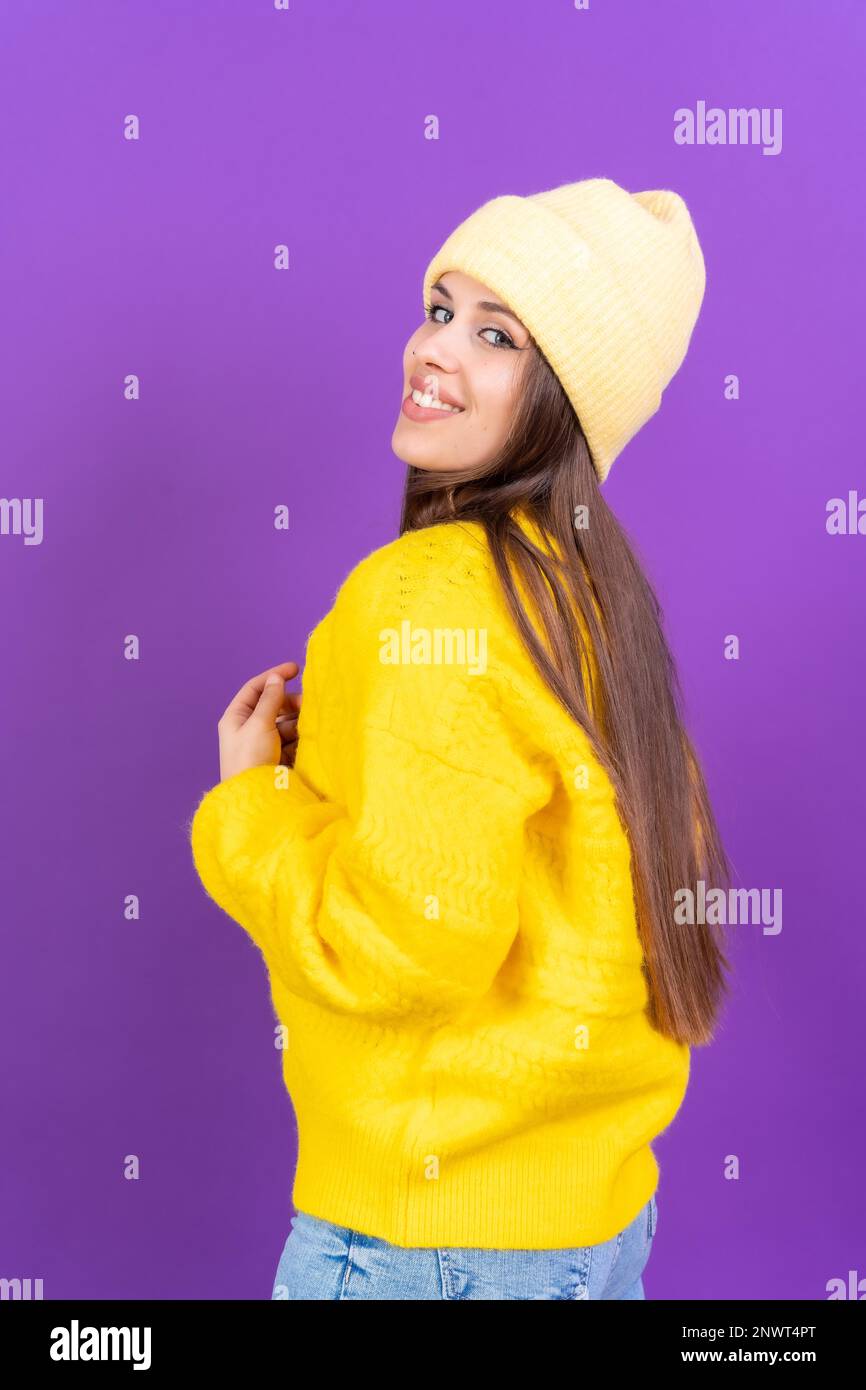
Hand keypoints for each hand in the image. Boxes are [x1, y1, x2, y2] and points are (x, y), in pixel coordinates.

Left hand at [217, 661, 302, 780]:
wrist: (254, 799)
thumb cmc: (250, 759)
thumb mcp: (259, 724)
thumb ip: (270, 699)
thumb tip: (276, 677)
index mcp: (236, 717)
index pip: (255, 688)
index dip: (274, 676)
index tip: (296, 669)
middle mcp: (248, 728)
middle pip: (273, 705)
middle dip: (290, 703)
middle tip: (308, 705)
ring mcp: (263, 743)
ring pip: (284, 723)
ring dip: (297, 722)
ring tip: (309, 726)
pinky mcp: (276, 757)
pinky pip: (290, 740)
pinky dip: (300, 738)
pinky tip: (308, 740)